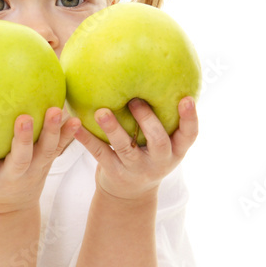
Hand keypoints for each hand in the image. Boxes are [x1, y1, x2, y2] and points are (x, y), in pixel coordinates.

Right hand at [0, 107, 80, 214]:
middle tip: (24, 118)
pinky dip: (69, 136)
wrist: (9, 207)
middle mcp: (12, 176)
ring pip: (45, 154)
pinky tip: (76, 120)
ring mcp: (33, 171)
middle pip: (19, 159)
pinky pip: (60, 150)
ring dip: (52, 132)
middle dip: (23, 139)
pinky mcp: (47, 165)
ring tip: (55, 111)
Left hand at [71, 97, 197, 201]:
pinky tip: (75, 125)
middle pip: (158, 141)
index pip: (189, 135)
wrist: (130, 195)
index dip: (190, 118)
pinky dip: (87, 138)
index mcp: (175, 150)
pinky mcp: (114, 173)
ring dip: (113, 129)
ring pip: (125, 148)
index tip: (187, 98)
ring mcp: (136, 169)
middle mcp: (159, 161)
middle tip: (136, 100)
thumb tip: (157, 71)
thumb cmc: (149, 155)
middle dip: (147, 121)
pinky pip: (99, 153)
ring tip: (102, 112)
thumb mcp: (163, 143)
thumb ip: (163, 117)